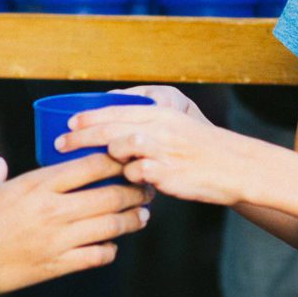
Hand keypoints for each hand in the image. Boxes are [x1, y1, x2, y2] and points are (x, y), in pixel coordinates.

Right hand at [0, 155, 149, 292]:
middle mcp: (54, 210)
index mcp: (37, 183)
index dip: (117, 159)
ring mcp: (57, 239)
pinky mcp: (56, 265)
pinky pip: (95, 256)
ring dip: (131, 220)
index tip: (129, 158)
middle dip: (135, 191)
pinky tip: (111, 245)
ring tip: (141, 216)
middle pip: (110, 195)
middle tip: (146, 188)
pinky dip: (108, 249)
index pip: (91, 165)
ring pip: (110, 227)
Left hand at [60, 97, 252, 206]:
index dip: (88, 117)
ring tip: (105, 167)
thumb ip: (149, 129)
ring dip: (110, 159)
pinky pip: (136, 176)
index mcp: (160, 114)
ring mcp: (162, 151)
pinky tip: (133, 185)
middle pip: (109, 129)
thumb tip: (119, 135)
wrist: (237, 166)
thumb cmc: (205, 150)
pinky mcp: (167, 174)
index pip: (115, 111)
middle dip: (80, 137)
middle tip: (60, 144)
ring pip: (119, 150)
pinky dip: (131, 180)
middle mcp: (159, 128)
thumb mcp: (177, 127)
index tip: (68, 124)